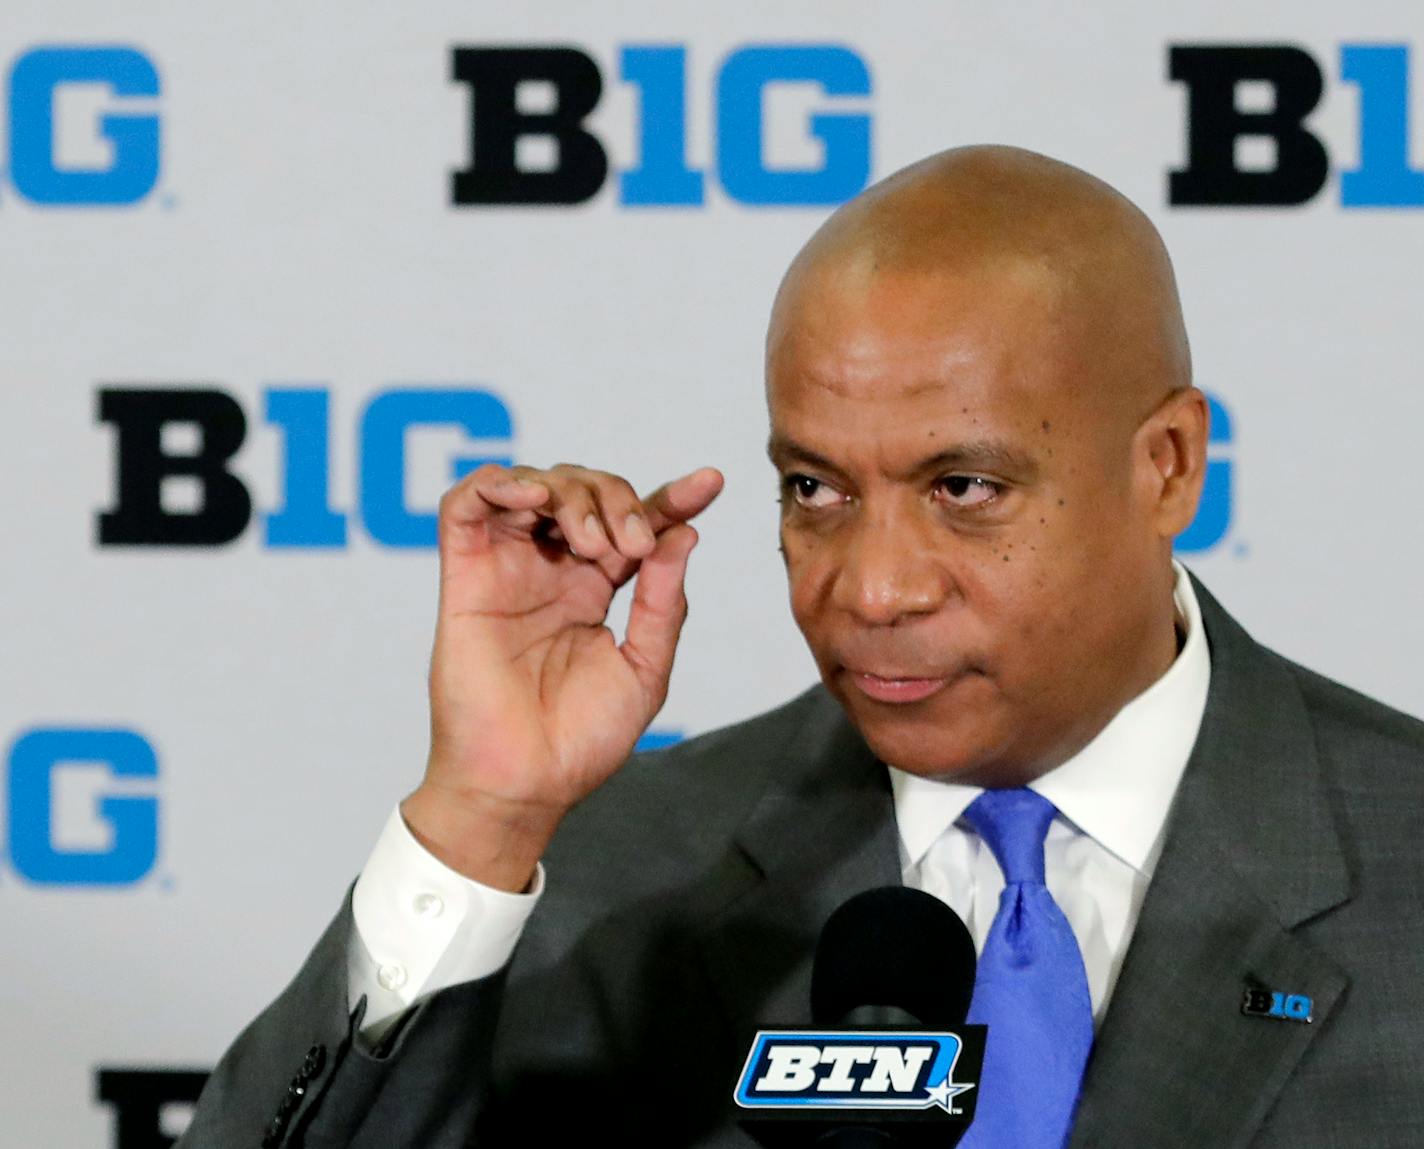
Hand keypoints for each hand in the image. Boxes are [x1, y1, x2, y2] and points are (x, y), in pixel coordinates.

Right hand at [401, 462, 723, 889]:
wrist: (526, 783)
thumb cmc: (581, 740)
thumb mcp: (645, 670)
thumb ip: (664, 604)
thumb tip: (683, 536)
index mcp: (597, 590)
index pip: (636, 525)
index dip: (673, 499)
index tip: (711, 484)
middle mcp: (553, 571)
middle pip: (587, 493)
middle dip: (619, 501)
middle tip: (632, 545)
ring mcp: (509, 570)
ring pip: (535, 486)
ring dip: (570, 494)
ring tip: (591, 542)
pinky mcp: (465, 577)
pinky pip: (465, 507)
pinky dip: (497, 484)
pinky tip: (531, 498)